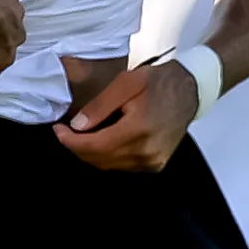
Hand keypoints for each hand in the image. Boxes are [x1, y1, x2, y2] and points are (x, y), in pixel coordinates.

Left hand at [55, 59, 199, 171]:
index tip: (58, 129)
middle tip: (66, 131)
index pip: (94, 146)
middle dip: (77, 147)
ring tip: (84, 134)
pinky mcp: (156, 165)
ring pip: (109, 165)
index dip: (70, 141)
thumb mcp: (126, 83)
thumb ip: (100, 106)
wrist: (190, 91)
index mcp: (138, 130)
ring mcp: (152, 162)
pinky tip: (105, 139)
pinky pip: (123, 166)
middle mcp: (146, 152)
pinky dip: (108, 156)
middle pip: (99, 159)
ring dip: (92, 152)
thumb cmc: (158, 82)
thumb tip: (77, 126)